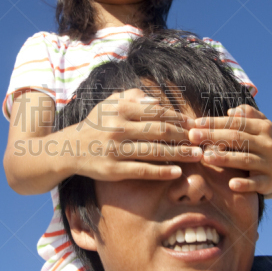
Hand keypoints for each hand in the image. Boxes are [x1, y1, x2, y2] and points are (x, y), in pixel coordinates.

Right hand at [76, 88, 202, 181]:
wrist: (69, 149)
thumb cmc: (96, 124)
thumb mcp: (109, 104)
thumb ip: (132, 97)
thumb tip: (157, 100)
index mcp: (120, 109)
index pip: (157, 112)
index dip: (179, 117)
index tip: (195, 123)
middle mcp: (118, 127)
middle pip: (160, 131)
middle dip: (185, 136)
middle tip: (202, 140)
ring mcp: (115, 150)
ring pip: (154, 152)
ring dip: (180, 154)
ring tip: (197, 155)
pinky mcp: (112, 170)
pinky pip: (142, 171)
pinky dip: (162, 172)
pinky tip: (178, 172)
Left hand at [189, 105, 271, 196]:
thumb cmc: (262, 142)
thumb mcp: (259, 125)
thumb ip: (247, 114)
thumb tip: (231, 112)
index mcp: (264, 128)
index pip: (237, 123)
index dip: (216, 122)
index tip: (196, 123)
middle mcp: (268, 144)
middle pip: (238, 139)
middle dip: (214, 136)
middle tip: (192, 136)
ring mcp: (269, 164)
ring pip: (244, 159)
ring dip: (224, 158)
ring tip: (205, 156)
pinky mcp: (269, 182)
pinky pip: (255, 183)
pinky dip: (244, 184)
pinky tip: (231, 184)